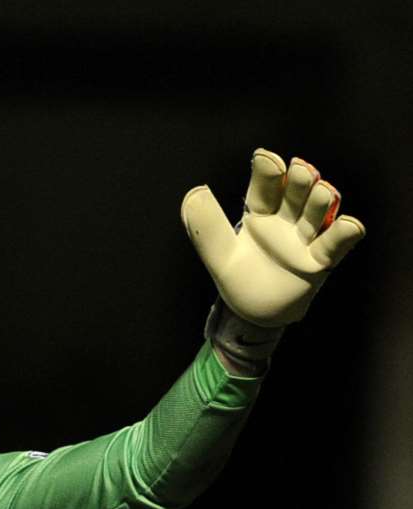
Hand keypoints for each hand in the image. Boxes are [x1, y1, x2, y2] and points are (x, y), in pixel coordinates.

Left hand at [181, 148, 364, 328]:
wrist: (253, 314)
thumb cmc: (238, 278)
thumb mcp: (218, 254)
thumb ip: (207, 226)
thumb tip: (195, 192)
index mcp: (259, 213)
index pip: (265, 187)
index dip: (268, 171)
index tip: (267, 158)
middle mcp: (285, 220)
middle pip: (296, 193)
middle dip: (301, 180)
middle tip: (300, 171)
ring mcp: (305, 239)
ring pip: (317, 212)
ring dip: (321, 200)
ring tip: (321, 191)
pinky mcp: (320, 261)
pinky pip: (335, 245)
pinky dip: (343, 233)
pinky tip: (349, 224)